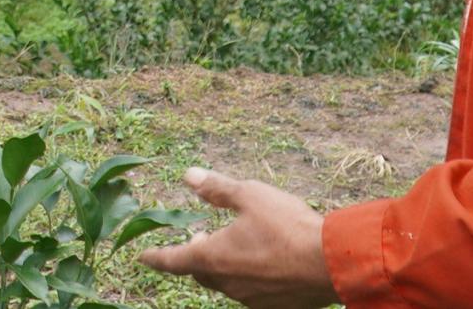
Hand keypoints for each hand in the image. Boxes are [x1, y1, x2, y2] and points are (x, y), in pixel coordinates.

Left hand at [138, 167, 336, 308]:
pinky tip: (263, 264)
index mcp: (213, 257)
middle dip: (194, 257)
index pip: (173, 260)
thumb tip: (188, 176)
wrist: (331, 262)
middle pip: (200, 272)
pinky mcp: (273, 307)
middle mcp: (227, 283)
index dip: (155, 257)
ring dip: (223, 266)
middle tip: (198, 238)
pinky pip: (252, 292)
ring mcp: (250, 298)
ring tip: (231, 247)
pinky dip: (249, 277)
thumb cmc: (288, 225)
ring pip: (226, 283)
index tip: (141, 257)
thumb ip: (217, 187)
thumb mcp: (250, 195)